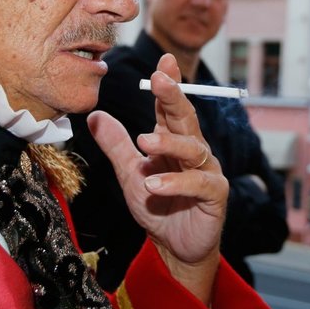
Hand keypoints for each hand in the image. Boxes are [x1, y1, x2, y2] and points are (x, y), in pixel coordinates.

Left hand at [87, 53, 226, 303]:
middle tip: (160, 79)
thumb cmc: (156, 207)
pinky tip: (155, 185)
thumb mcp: (129, 174)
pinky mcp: (215, 194)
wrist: (174, 247)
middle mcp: (193, 150)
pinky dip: (176, 182)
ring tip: (145, 142)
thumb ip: (116, 145)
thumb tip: (94, 115)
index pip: (170, 107)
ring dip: (169, 143)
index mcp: (173, 140)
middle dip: (174, 96)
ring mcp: (207, 170)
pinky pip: (198, 183)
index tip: (163, 61)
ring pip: (192, 148)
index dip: (168, 84)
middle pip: (185, 118)